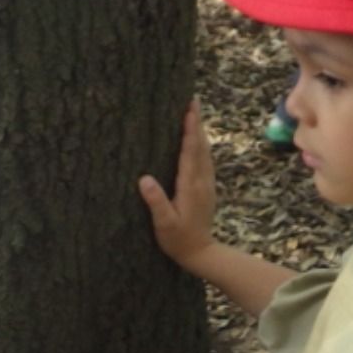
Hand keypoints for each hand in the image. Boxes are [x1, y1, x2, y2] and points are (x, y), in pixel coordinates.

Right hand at [137, 101, 218, 270]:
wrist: (201, 252)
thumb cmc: (179, 239)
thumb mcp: (164, 224)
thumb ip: (156, 202)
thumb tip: (145, 179)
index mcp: (190, 185)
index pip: (190, 151)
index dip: (189, 130)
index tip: (188, 110)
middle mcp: (201, 181)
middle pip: (200, 145)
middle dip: (196, 122)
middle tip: (192, 100)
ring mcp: (207, 184)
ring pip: (205, 151)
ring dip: (200, 131)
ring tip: (193, 114)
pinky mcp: (207, 188)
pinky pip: (205, 160)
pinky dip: (201, 145)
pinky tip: (197, 141)